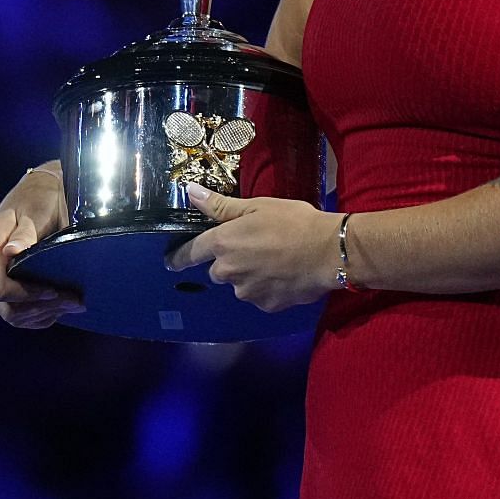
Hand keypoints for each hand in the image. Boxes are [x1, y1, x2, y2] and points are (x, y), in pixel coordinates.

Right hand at [0, 163, 83, 328]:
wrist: (36, 196)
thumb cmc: (38, 201)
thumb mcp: (35, 213)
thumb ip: (25, 233)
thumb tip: (11, 252)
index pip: (0, 288)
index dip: (27, 295)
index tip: (54, 290)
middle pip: (6, 305)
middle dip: (41, 307)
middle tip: (75, 301)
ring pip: (10, 314)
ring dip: (42, 314)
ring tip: (72, 304)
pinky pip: (13, 313)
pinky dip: (37, 316)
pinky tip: (58, 307)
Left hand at [165, 182, 336, 311]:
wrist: (328, 251)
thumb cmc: (293, 222)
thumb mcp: (256, 206)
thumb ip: (219, 205)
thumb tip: (190, 192)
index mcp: (222, 244)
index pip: (190, 253)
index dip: (179, 257)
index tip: (170, 262)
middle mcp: (228, 271)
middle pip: (218, 270)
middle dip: (229, 262)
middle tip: (254, 248)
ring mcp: (247, 292)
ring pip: (239, 284)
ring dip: (249, 276)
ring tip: (274, 261)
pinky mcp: (266, 306)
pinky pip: (259, 296)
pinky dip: (267, 288)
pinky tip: (284, 275)